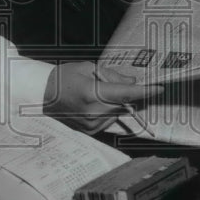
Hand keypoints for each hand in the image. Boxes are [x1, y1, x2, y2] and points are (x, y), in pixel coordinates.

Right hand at [43, 61, 162, 133]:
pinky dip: (107, 111)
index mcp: (92, 92)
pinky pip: (108, 120)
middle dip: (125, 93)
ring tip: (95, 93)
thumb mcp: (88, 67)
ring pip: (117, 112)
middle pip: (123, 103)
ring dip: (115, 103)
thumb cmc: (64, 76)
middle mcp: (93, 111)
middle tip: (109, 83)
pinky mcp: (89, 131)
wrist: (41, 94)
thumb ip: (112, 76)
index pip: (126, 93)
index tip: (159, 88)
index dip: (145, 91)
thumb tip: (131, 83)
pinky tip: (92, 104)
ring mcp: (91, 124)